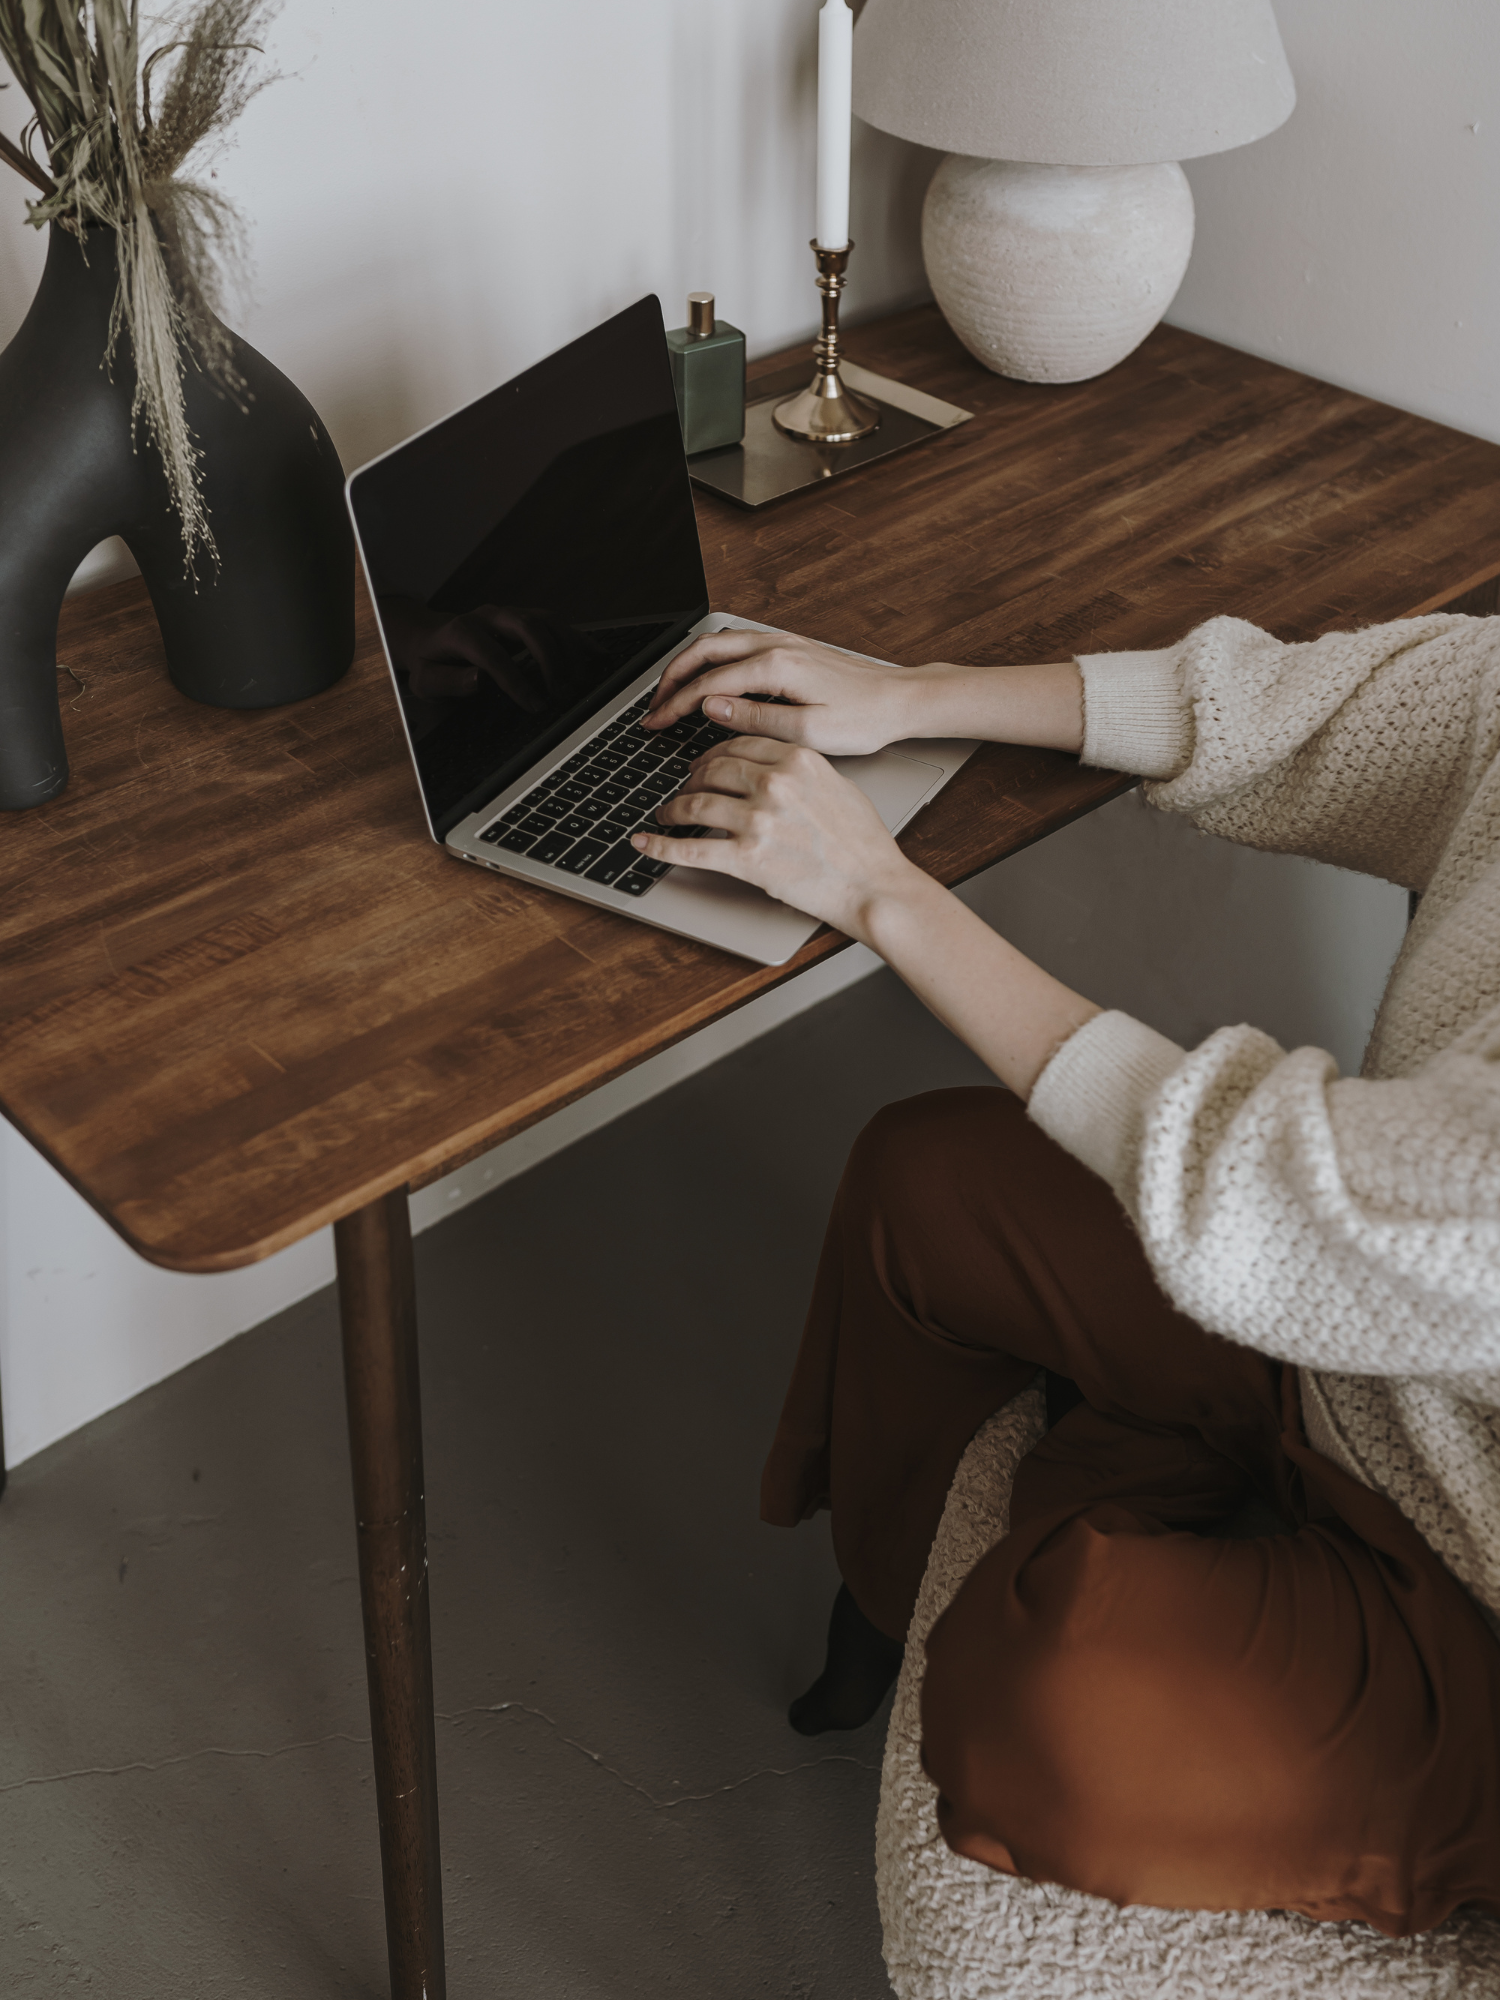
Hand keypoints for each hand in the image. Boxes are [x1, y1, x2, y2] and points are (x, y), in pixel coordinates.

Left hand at [633, 735, 921, 941]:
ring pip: (696, 802)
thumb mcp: (838, 785)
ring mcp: (758, 820)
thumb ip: (802, 770)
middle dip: (692, 777)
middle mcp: (774, 783)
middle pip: (713, 768)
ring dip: (674, 808)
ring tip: (668, 813)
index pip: (739, 744)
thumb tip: (772, 766)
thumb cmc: (864, 843)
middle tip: (684, 786)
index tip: (705, 761)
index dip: (714, 752)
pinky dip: (660, 845)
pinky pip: (690, 848)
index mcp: (798, 759)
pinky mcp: (747, 858)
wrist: (873, 885)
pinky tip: (645, 842)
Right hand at [646, 626, 1086, 754]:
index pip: (708, 683)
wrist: (901, 701)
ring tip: (669, 694)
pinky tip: (706, 680)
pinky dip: (710, 661)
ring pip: (718, 644)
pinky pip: (736, 646)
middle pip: (704, 651)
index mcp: (776, 666)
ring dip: (688, 666)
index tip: (654, 724)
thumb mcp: (807, 731)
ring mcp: (782, 643)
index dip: (675, 705)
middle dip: (670, 679)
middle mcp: (776, 646)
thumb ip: (754, 718)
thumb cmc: (863, 720)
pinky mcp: (791, 649)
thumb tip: (710, 708)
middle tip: (651, 707)